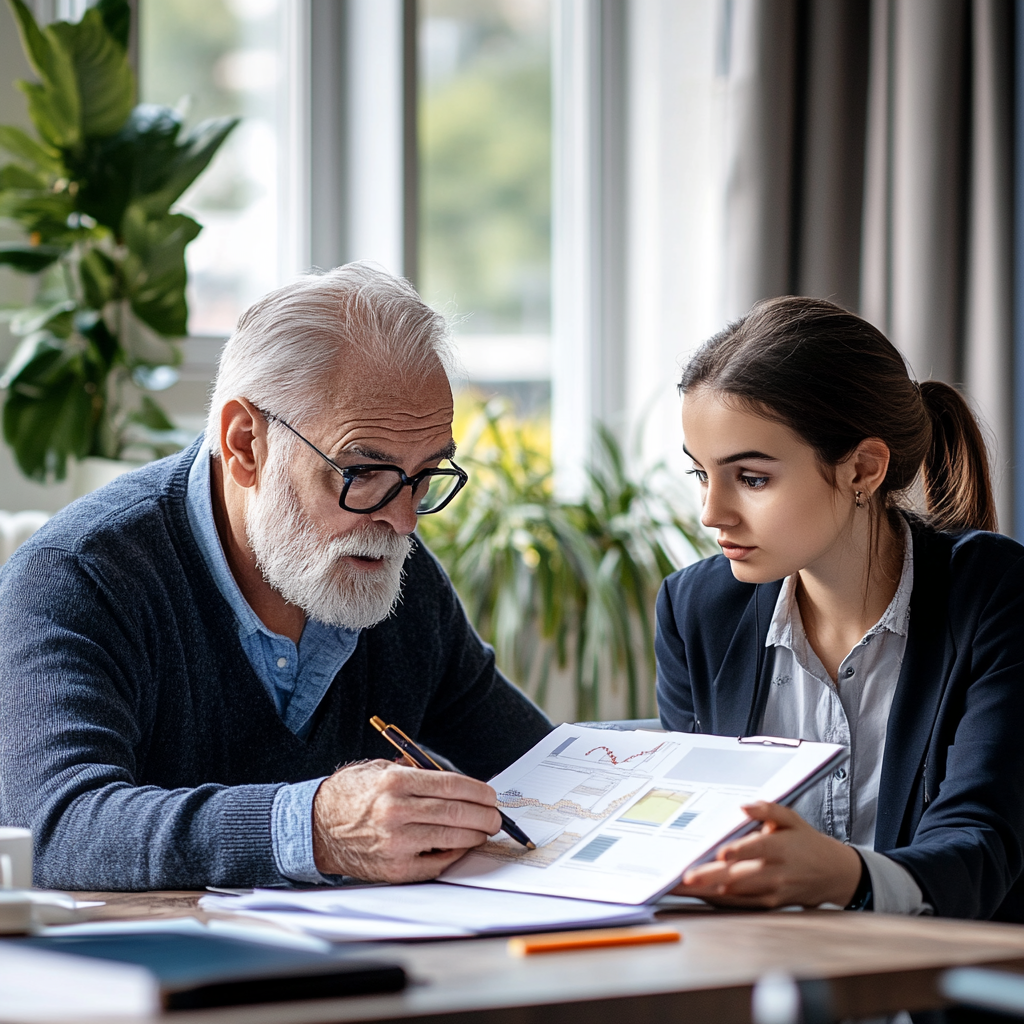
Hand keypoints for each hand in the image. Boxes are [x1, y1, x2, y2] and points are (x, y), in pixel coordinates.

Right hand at [311, 760, 501, 881]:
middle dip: (484, 815)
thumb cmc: (351, 795)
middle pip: (456, 812)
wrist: (316, 828)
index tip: (490, 795)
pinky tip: (461, 846)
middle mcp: (395, 811)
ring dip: (475, 834)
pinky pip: (437, 863)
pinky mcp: (395, 869)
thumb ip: (416, 772)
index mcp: (395, 782)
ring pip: (452, 837)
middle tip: (495, 816)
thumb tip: (457, 784)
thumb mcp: (379, 769)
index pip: (451, 785)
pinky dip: (455, 854)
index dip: (478, 790)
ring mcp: (396, 843)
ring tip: (483, 830)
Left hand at [672, 801, 862, 908]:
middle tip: (687, 878)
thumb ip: (768, 810)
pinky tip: (698, 895)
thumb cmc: (805, 841)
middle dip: (712, 878)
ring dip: (708, 892)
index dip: (741, 851)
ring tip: (681, 889)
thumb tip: (744, 806)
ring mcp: (773, 891)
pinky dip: (718, 901)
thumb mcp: (791, 819)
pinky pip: (740, 905)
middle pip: (741, 876)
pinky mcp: (769, 904)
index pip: (760, 849)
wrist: (833, 874)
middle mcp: (777, 872)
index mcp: (782, 847)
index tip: (721, 853)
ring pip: (737, 894)